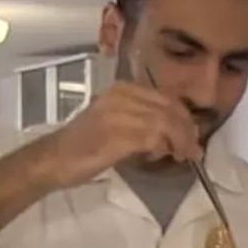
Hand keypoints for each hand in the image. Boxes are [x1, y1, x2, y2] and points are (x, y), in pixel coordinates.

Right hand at [42, 82, 202, 187]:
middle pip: (170, 108)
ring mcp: (120, 113)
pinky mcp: (119, 135)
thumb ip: (142, 120)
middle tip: (193, 150)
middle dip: (187, 130)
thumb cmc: (83, 145)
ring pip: (166, 122)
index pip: (166, 98)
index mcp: (122, 89)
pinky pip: (154, 138)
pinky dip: (165, 148)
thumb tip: (173, 133)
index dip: (184, 117)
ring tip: (183, 156)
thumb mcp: (115, 121)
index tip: (191, 136)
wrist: (54, 159)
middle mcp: (122, 95)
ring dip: (180, 141)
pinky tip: (164, 157)